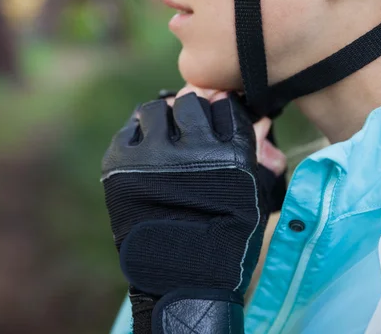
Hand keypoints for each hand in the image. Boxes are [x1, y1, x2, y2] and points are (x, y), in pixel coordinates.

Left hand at [101, 87, 281, 332]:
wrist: (180, 278)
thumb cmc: (225, 236)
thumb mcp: (251, 193)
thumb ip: (254, 150)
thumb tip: (260, 116)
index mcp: (231, 154)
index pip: (226, 107)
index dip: (222, 112)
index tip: (217, 120)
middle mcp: (193, 149)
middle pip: (191, 102)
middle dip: (193, 114)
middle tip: (189, 130)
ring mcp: (153, 155)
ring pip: (156, 109)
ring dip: (163, 120)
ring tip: (165, 139)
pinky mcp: (120, 164)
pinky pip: (129, 130)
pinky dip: (138, 137)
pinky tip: (145, 153)